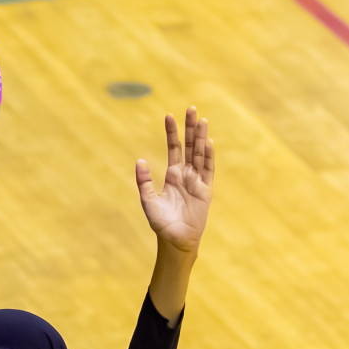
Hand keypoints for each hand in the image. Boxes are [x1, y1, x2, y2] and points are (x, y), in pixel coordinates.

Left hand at [136, 108, 213, 251]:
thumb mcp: (148, 201)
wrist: (175, 240)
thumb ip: (144, 182)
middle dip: (190, 128)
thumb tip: (139, 161)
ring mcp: (197, 181)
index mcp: (172, 176)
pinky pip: (208, 171)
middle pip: (190, 146)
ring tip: (201, 120)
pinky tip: (209, 143)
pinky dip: (208, 157)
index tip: (169, 115)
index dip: (172, 132)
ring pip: (200, 154)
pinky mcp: (205, 191)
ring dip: (201, 137)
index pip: (174, 148)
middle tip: (191, 108)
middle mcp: (186, 175)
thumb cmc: (161, 223)